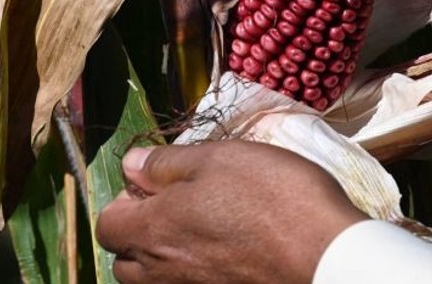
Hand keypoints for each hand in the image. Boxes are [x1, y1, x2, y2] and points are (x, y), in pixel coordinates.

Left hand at [97, 141, 366, 283]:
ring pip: (154, 281)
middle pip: (124, 262)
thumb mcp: (219, 159)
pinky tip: (225, 252)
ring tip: (198, 230)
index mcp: (154, 230)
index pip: (106, 225)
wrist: (325, 256)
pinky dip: (193, 272)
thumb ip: (167, 164)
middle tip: (173, 207)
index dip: (124, 200)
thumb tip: (130, 165)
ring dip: (162, 257)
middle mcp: (164, 271)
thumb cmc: (273, 198)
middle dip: (137, 235)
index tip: (154, 182)